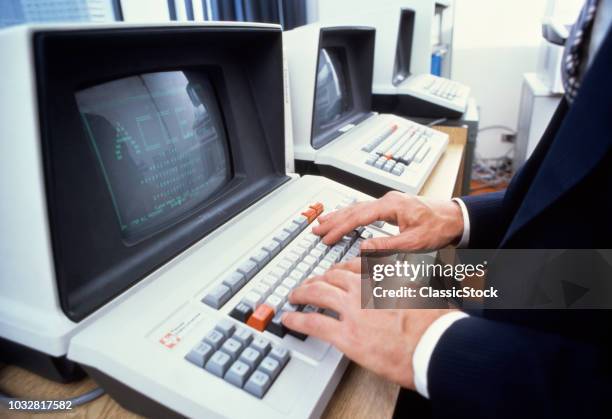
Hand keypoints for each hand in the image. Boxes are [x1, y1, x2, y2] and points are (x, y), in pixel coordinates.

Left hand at [282, 259, 454, 389]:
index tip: (334, 272)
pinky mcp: (346, 335)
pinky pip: (313, 323)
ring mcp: (353, 310)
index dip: (339, 269)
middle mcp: (364, 289)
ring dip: (302, 293)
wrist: (435, 345)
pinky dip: (297, 320)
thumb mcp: (422, 295)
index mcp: (382, 278)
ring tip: (295, 297)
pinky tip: (289, 320)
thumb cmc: (435, 325)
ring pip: (316, 293)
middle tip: (309, 284)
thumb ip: (405, 289)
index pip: (353, 267)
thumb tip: (405, 291)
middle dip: (316, 279)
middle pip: (331, 277)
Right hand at [313, 191, 463, 250]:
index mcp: (391, 206)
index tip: (326, 238)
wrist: (455, 218)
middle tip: (315, 228)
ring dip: (340, 216)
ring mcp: (390, 202)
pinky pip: (365, 209)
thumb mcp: (413, 243)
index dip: (340, 228)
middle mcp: (388, 200)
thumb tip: (363, 248)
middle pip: (353, 209)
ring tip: (323, 222)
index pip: (357, 217)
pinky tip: (345, 218)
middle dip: (333, 220)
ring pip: (358, 207)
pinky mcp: (393, 206)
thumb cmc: (438, 228)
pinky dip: (351, 215)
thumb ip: (386, 246)